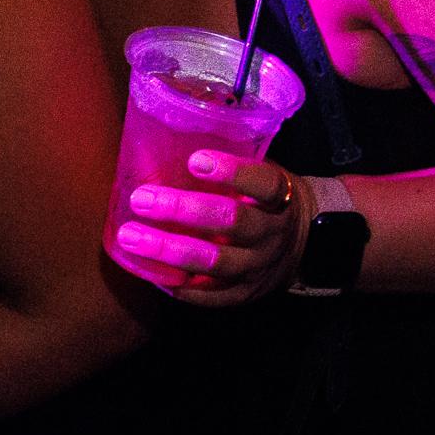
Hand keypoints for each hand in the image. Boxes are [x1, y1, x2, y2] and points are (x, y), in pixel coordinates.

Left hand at [107, 149, 300, 305]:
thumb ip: (230, 162)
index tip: (195, 159)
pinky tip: (151, 272)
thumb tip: (167, 137)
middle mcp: (271, 234)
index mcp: (280, 198)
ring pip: (214, 261)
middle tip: (141, 199)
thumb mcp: (262, 175)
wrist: (304, 245)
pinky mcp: (246, 294)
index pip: (262, 183)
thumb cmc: (264, 200)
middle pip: (230, 221)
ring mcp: (259, 267)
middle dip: (182, 210)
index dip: (231, 171)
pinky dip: (180, 286)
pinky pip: (211, 297)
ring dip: (168, 249)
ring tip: (130, 236)